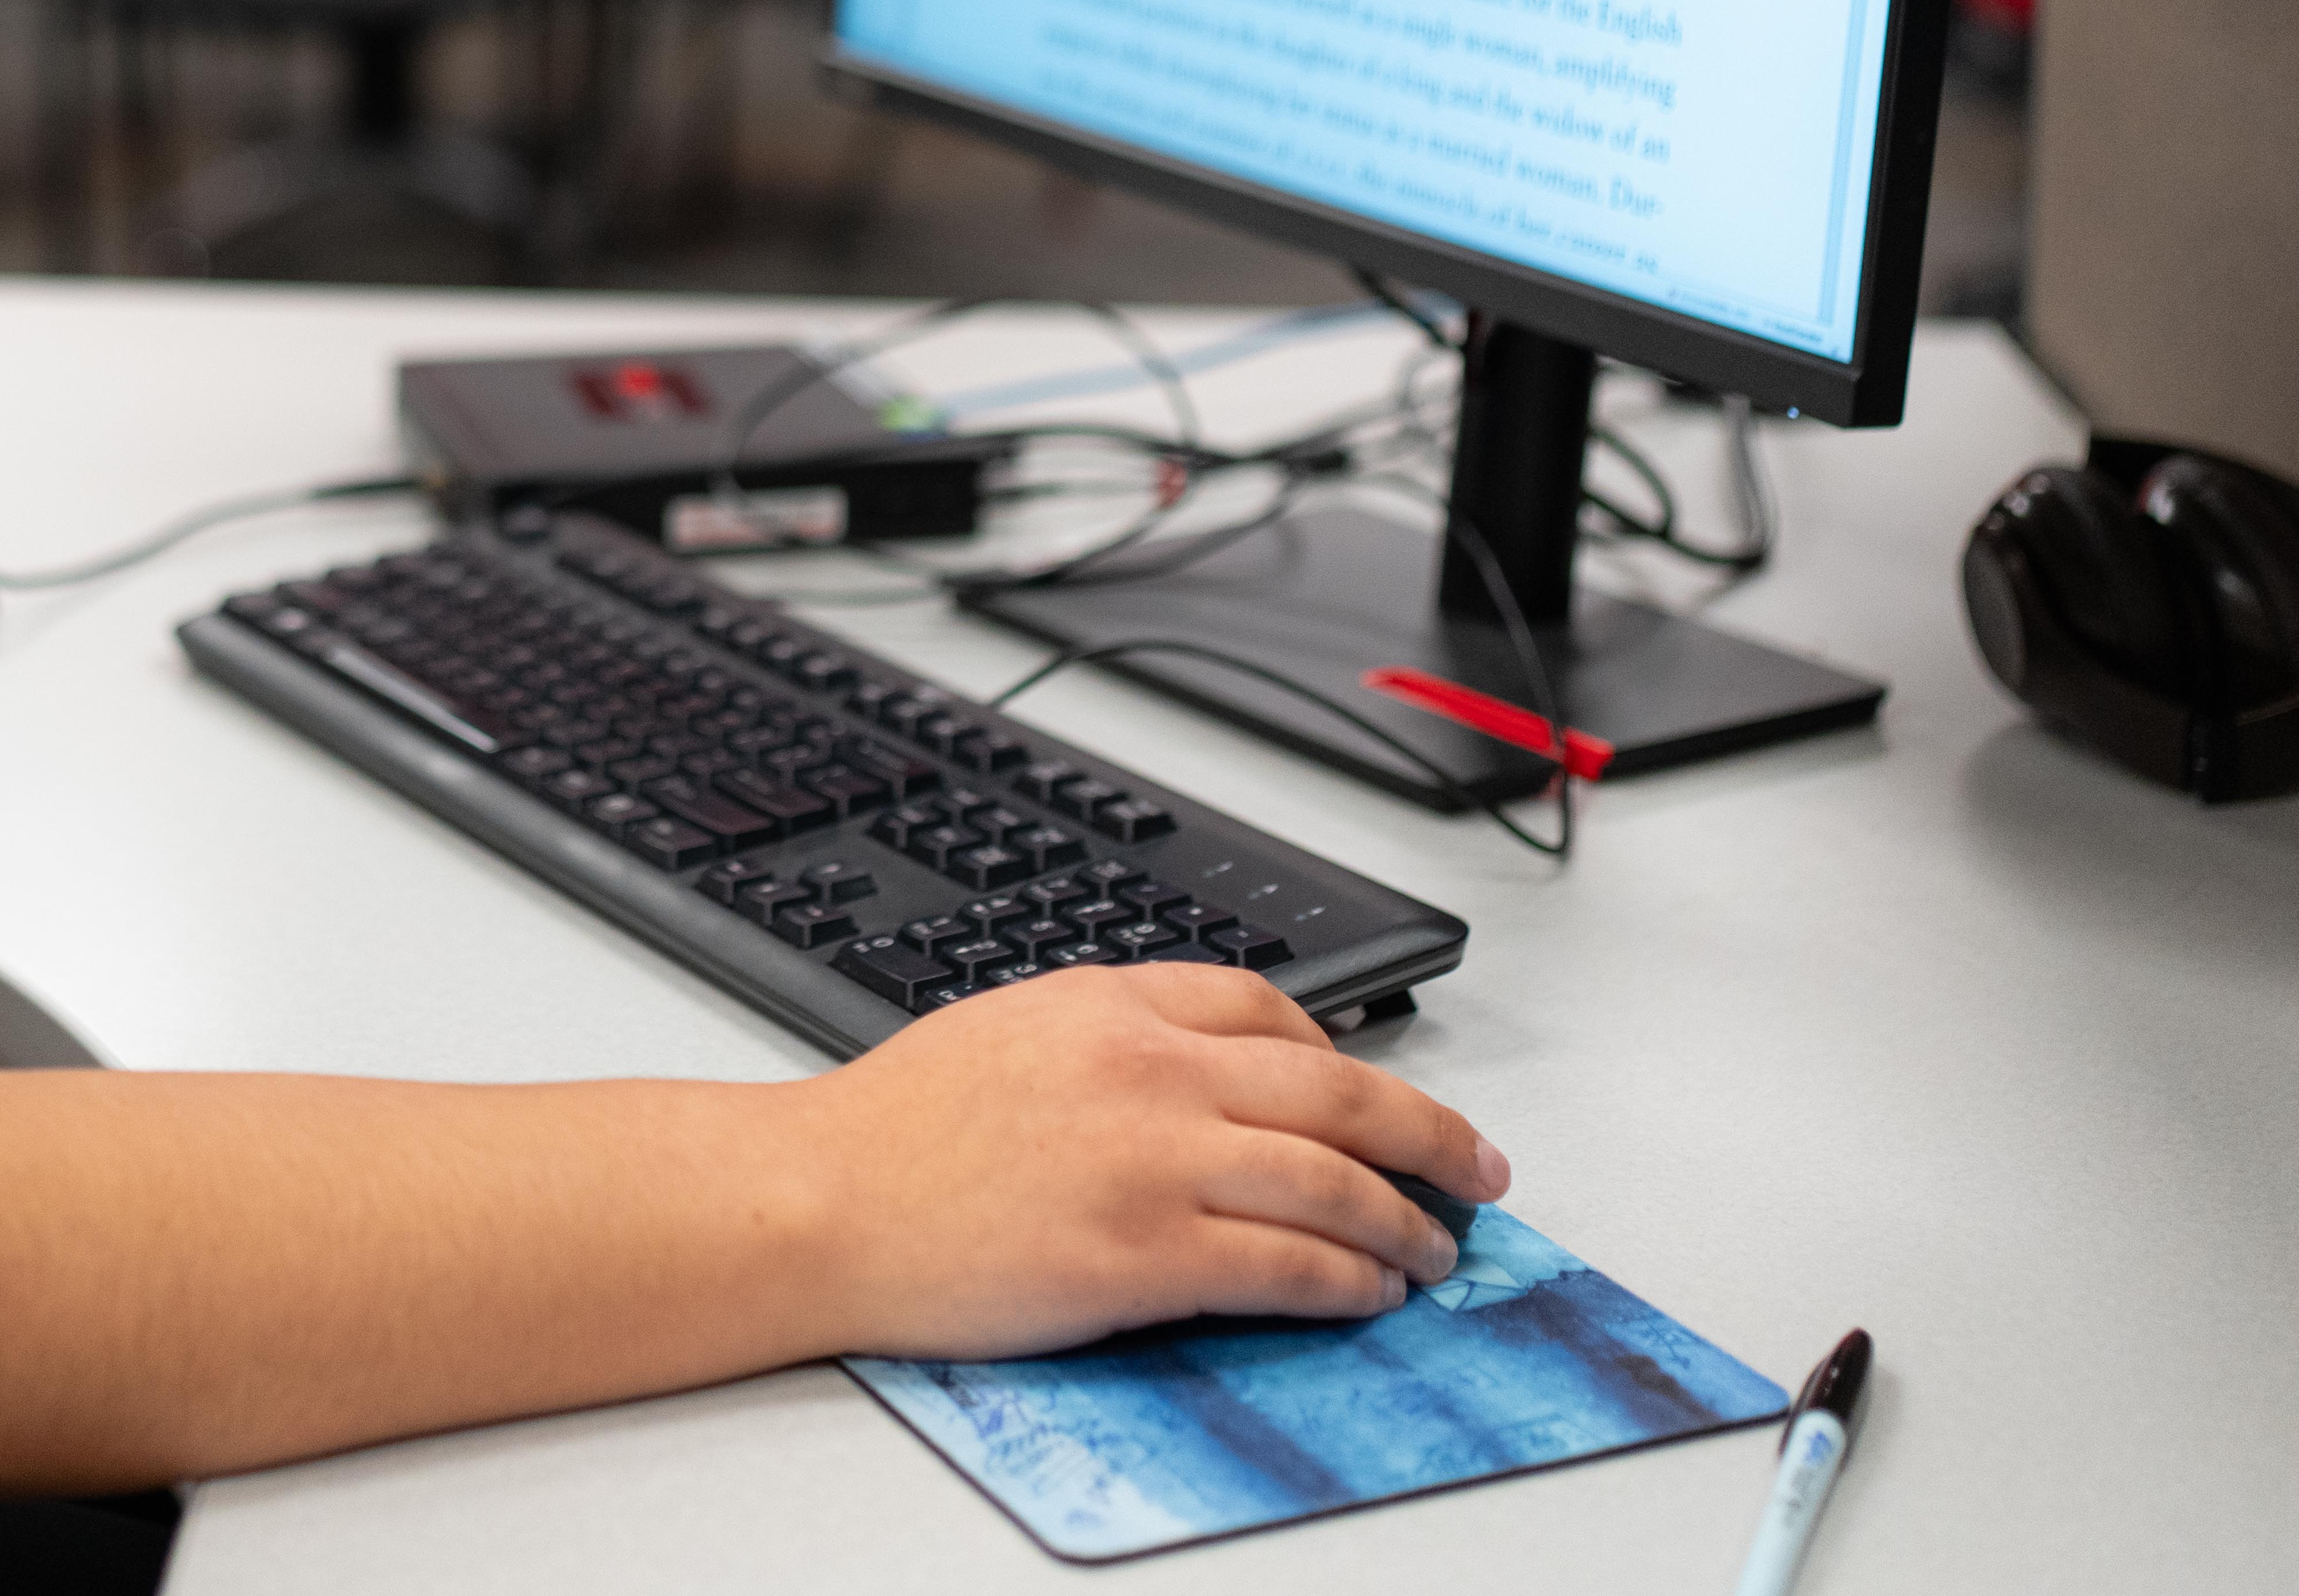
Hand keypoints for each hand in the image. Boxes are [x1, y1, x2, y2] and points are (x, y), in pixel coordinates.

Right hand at [783, 964, 1507, 1360]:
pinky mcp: (1144, 1255)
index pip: (1270, 1012)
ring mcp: (1154, 1163)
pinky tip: (1370, 1293)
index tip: (1376, 1098)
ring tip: (1436, 1249)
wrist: (821, 1199)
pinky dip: (1348, 1279)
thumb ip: (1108, 1036)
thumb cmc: (892, 1129)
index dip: (1346, 1058)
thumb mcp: (1008, 1027)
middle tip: (1477, 1169)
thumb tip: (1194, 1073)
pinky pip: (1286, 1264)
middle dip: (1430, 1136)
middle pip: (1338, 1094)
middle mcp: (1150, 1071)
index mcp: (1113, 1005)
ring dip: (1406, 1222)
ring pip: (1332, 1183)